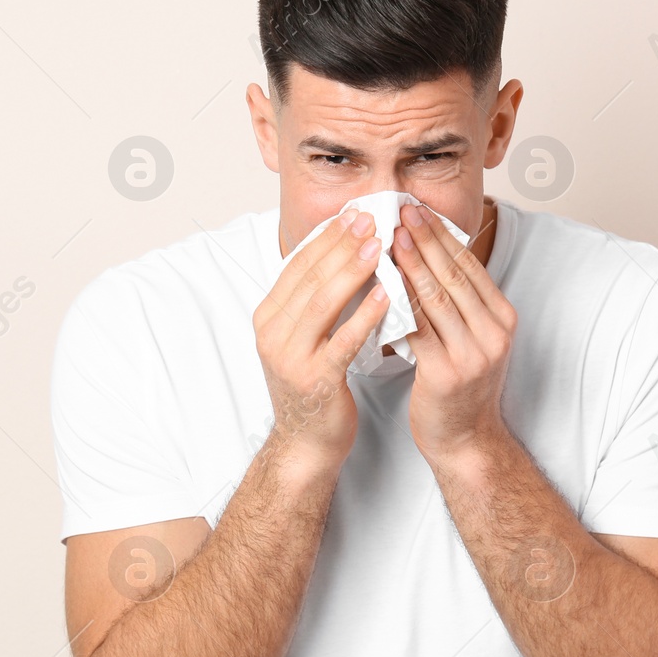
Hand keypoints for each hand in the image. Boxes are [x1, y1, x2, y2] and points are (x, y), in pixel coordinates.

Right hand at [253, 207, 390, 474]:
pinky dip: (366, 313)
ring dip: (353, 270)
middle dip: (342, 243)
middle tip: (372, 218)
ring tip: (381, 246)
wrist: (305, 444)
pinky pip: (343, 339)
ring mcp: (289, 356)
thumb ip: (316, 301)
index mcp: (268, 316)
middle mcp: (272, 332)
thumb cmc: (313, 387)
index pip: (298, 264)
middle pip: (310, 276)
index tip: (355, 213)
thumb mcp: (305, 338)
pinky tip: (389, 294)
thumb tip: (347, 255)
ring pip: (322, 301)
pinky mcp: (315, 379)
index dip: (327, 236)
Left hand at [390, 202, 518, 464]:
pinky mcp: (447, 374)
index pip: (469, 266)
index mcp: (503, 317)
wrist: (466, 440)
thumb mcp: (470, 338)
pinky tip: (378, 286)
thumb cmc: (461, 386)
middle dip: (424, 240)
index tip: (417, 210)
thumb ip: (456, 303)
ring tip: (386, 239)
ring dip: (409, 265)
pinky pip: (417, 331)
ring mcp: (474, 354)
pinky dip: (396, 305)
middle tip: (400, 211)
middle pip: (453, 276)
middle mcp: (494, 332)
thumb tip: (425, 256)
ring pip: (435, 299)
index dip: (442, 235)